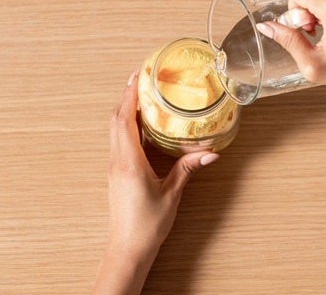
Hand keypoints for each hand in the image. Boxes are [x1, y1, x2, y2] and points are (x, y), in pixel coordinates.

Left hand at [93, 71, 219, 294]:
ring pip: (115, 130)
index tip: (138, 76)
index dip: (129, 96)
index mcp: (129, 163)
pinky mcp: (117, 173)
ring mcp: (115, 167)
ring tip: (140, 93)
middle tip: (140, 77)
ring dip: (125, 109)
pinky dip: (126, 125)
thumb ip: (187, 170)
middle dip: (126, 96)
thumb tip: (210, 153)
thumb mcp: (172, 194)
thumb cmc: (147, 225)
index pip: (124, 120)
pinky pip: (119, 141)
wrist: (127, 249)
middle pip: (116, 120)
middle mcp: (117, 161)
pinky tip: (141, 123)